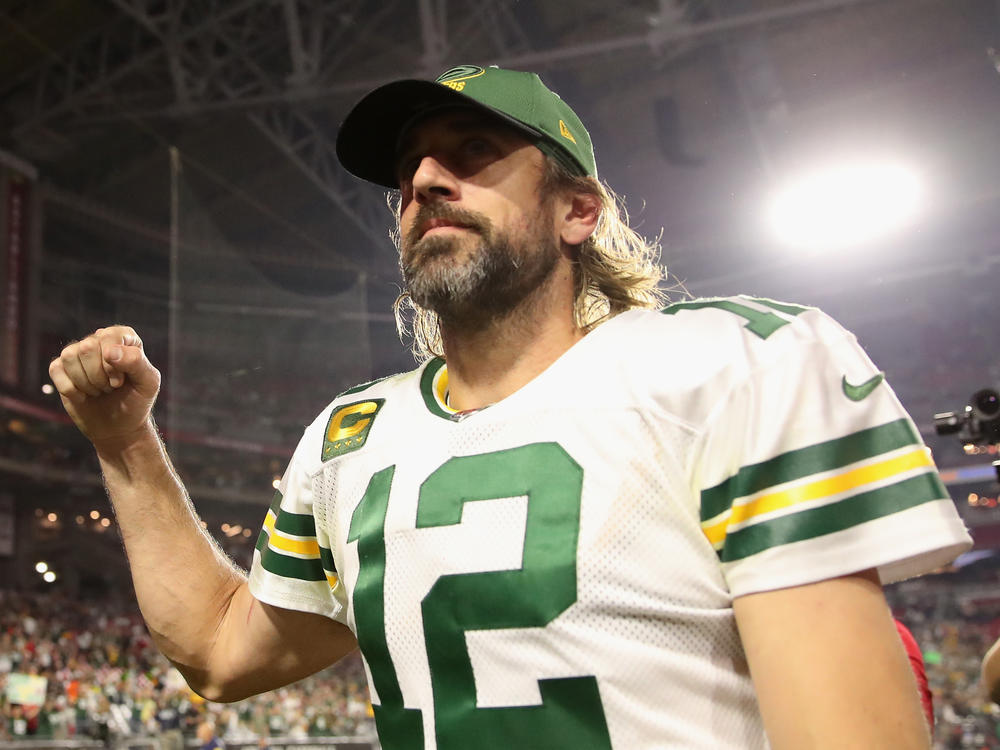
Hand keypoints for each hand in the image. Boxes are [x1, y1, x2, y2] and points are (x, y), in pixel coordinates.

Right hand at [48, 325, 161, 445]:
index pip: (109, 337)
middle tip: (110, 388)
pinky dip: (70, 389)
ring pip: (69, 356)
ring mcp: (78, 352)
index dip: (113, 365)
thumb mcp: (148, 383)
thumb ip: (136, 362)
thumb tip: (109, 352)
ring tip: (99, 390)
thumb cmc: (136, 400)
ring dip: (86, 383)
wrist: (119, 426)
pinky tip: (83, 396)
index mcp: (124, 336)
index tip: (120, 382)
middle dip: (99, 376)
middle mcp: (99, 339)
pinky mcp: (61, 367)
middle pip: (87, 347)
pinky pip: (55, 369)